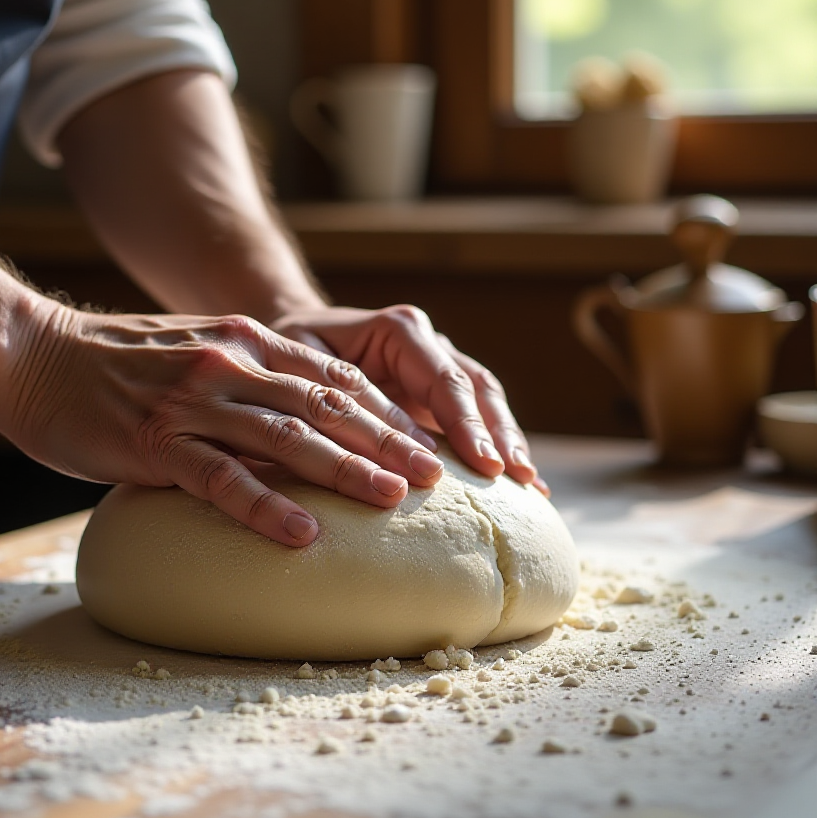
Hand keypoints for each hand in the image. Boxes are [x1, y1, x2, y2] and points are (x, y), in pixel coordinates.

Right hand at [0, 304, 446, 547]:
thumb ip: (248, 373)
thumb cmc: (116, 362)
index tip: (427, 442)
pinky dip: (266, 506)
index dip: (387, 410)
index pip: (335, 375)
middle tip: (434, 476)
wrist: (34, 354)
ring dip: (344, 468)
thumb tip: (300, 414)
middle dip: (386, 440)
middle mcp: (231, 364)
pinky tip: (302, 534)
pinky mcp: (154, 441)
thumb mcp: (197, 349)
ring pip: (286, 436)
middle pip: (326, 404)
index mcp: (246, 341)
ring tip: (392, 499)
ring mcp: (193, 401)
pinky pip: (221, 478)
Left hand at [270, 305, 548, 494]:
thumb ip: (328, 393)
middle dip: (498, 433)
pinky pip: (475, 417)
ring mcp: (437, 367)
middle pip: (475, 386)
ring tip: (531, 486)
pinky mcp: (437, 395)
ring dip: (507, 440)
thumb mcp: (296, 363)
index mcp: (398, 331)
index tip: (485, 462)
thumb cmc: (287, 351)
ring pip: (485, 400)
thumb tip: (347, 443)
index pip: (443, 377)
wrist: (292, 338)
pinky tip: (523, 486)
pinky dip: (496, 447)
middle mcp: (427, 344)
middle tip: (519, 477)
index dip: (466, 421)